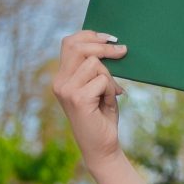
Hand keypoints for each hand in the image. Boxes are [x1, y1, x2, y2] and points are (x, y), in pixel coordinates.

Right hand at [52, 29, 129, 177]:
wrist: (102, 148)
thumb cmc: (102, 118)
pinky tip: (108, 104)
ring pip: (94, 63)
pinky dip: (111, 90)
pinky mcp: (77, 98)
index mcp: (62, 77)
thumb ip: (96, 68)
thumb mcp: (98, 87)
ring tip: (110, 94)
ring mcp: (66, 90)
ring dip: (109, 77)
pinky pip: (102, 80)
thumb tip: (110, 43)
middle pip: (79, 46)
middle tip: (123, 51)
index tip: (110, 38)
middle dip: (104, 46)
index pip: (70, 43)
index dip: (90, 35)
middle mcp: (60, 82)